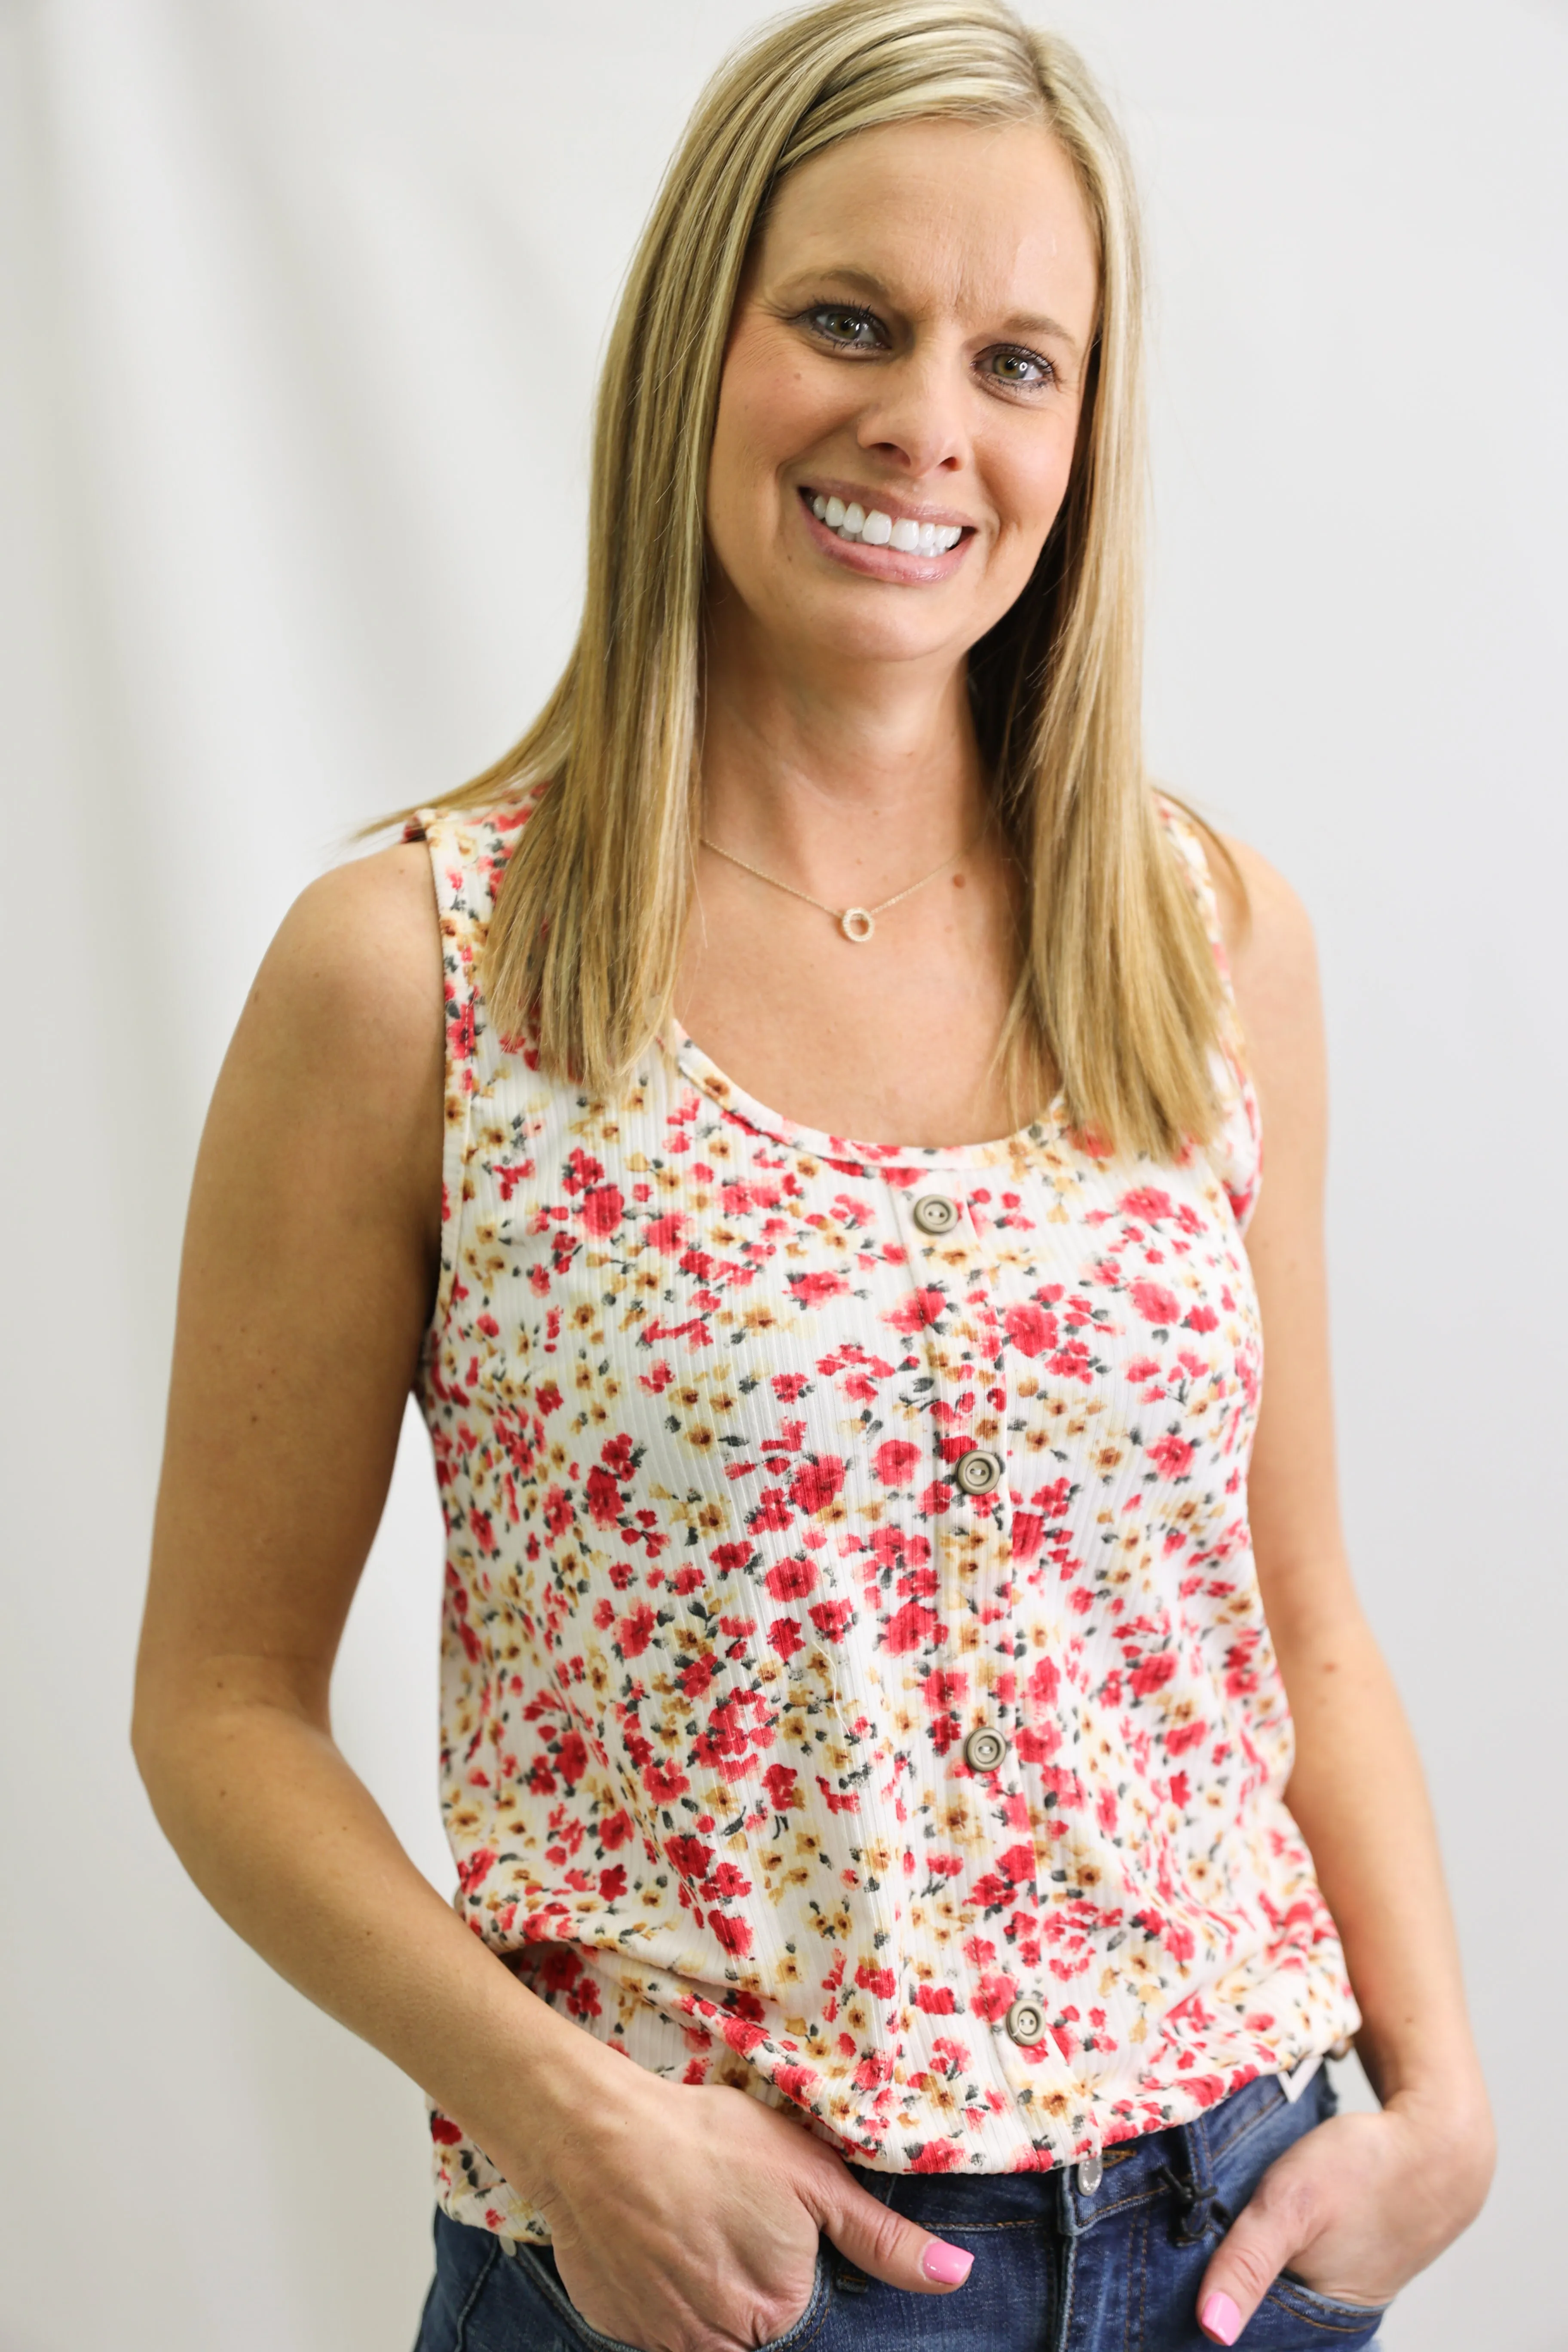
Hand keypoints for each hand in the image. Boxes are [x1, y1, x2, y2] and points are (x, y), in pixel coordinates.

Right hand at [489, 2057, 972, 2350]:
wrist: (597, 2136)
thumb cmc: (710, 2144)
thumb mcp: (811, 2176)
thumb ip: (881, 2237)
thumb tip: (957, 2278)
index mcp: (777, 2309)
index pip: (795, 2308)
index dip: (781, 2263)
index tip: (757, 2223)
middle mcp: (722, 2341)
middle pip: (747, 2322)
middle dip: (740, 2278)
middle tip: (718, 2213)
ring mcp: (663, 2340)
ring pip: (699, 2324)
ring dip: (697, 2285)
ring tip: (683, 2219)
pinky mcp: (616, 2326)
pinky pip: (649, 2319)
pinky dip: (652, 2286)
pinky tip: (648, 2234)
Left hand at [1196, 2091, 1494, 2343]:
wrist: (1436, 2146)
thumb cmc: (1365, 2172)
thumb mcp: (1291, 2206)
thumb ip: (1247, 2263)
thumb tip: (1211, 2330)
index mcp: (1317, 2329)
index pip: (1240, 2338)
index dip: (1194, 2315)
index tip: (1157, 2290)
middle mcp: (1328, 2325)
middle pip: (1250, 2317)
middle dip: (1211, 2288)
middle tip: (1173, 2247)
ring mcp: (1336, 2298)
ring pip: (1267, 2293)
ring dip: (1234, 2267)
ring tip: (1200, 2233)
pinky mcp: (1339, 2270)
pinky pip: (1287, 2273)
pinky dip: (1262, 2253)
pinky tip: (1240, 2227)